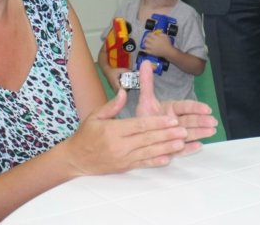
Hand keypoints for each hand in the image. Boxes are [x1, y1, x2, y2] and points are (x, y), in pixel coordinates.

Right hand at [62, 85, 188, 175]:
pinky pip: (142, 164)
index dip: (157, 122)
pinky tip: (168, 159)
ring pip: (148, 152)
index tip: (172, 119)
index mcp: (113, 130)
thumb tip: (123, 91)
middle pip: (147, 139)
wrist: (75, 159)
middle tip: (184, 130)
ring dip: (166, 148)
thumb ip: (111, 105)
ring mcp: (123, 158)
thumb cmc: (86, 135)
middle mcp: (119, 145)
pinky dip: (155, 162)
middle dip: (167, 134)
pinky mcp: (124, 167)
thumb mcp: (94, 116)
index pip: (139, 125)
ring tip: (181, 143)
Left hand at [135, 61, 217, 152]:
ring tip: (212, 131)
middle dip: (202, 121)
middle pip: (191, 120)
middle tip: (213, 121)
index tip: (207, 108)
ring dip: (201, 132)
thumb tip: (144, 61)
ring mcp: (177, 135)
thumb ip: (147, 82)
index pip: (185, 107)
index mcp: (172, 108)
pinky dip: (190, 148)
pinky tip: (200, 146)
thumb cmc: (144, 116)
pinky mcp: (174, 148)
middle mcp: (177, 121)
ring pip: (190, 133)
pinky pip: (183, 149)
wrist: (137, 135)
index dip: (196, 108)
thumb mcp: (145, 99)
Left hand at [141, 31, 173, 58]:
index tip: (150, 34)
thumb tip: (157, 33)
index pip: (150, 34)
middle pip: (146, 39)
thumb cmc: (168, 43)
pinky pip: (146, 50)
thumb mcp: (165, 36)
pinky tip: (146, 48)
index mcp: (156, 38)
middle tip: (147, 38)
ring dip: (145, 43)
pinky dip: (145, 49)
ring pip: (145, 44)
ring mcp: (151, 48)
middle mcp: (153, 42)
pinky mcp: (152, 52)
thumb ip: (161, 33)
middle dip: (147, 38)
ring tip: (147, 43)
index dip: (149, 33)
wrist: (168, 51)